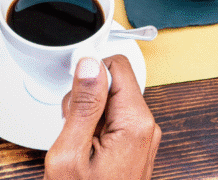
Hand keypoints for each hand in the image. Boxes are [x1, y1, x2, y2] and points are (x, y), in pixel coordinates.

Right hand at [44, 55, 160, 179]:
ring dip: (88, 115)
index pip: (117, 66)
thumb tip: (89, 64)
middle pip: (113, 83)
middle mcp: (146, 126)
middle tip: (72, 129)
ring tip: (78, 145)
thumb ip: (82, 105)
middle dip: (86, 98)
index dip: (90, 71)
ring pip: (110, 102)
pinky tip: (85, 150)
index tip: (72, 87)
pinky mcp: (136, 144)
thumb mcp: (71, 153)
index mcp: (135, 122)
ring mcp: (142, 136)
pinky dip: (94, 129)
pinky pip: (112, 121)